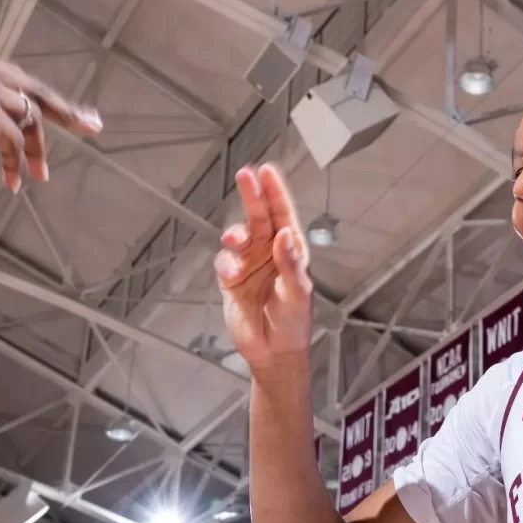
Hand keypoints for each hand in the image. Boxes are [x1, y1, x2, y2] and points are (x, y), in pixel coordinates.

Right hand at [0, 49, 102, 192]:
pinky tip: (12, 181)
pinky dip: (16, 162)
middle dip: (65, 110)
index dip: (40, 98)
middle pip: (33, 91)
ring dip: (34, 151)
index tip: (67, 110)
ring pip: (27, 117)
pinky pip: (12, 140)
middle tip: (92, 125)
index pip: (15, 79)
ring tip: (37, 176)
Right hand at [215, 164, 313, 373]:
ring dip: (235, 232)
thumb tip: (285, 234)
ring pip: (238, 236)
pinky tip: (231, 273)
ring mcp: (249, 264)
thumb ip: (290, 264)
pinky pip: (224, 262)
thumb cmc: (294, 322)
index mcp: (291, 251)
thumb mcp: (298, 293)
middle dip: (252, 196)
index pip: (284, 215)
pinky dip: (225, 263)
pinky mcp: (231, 280)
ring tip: (235, 238)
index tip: (268, 171)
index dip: (276, 193)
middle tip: (245, 175)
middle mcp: (269, 252)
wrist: (273, 352)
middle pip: (259, 217)